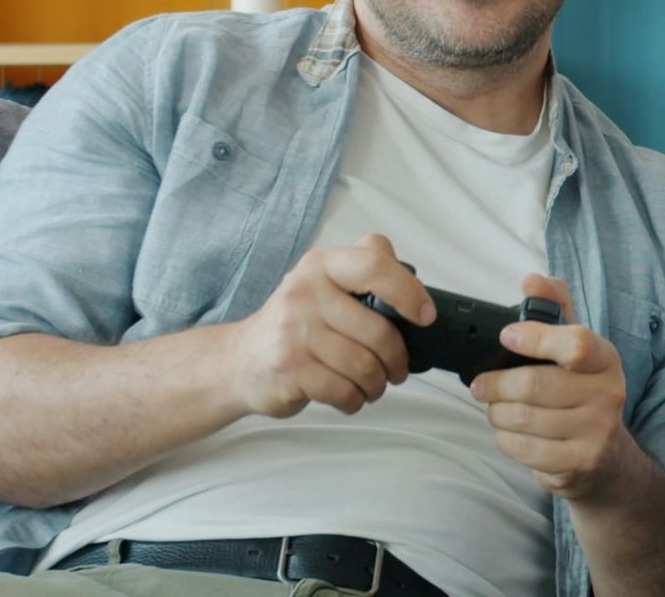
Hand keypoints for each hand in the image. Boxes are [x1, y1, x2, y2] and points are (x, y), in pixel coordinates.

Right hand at [227, 232, 431, 418]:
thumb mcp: (324, 281)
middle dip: (397, 359)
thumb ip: (366, 268)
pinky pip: (343, 390)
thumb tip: (413, 279)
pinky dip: (355, 400)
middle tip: (397, 369)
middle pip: (378, 331)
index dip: (409, 292)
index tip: (425, 316)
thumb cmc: (296, 322)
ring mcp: (294, 332)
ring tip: (373, 385)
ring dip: (377, 384)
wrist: (239, 361)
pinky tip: (350, 396)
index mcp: (322, 265)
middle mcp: (305, 293)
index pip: (374, 265)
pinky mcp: (289, 369)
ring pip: (364, 366)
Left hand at [472, 274, 635, 501]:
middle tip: (481, 385)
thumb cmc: (582, 392)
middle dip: (497, 385)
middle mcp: (608, 394)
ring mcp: (596, 432)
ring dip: (497, 413)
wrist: (608, 458)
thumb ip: (554, 307)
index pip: (576, 344)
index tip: (507, 337)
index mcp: (606, 359)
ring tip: (494, 407)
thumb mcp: (576, 347)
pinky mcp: (578, 463)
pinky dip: (505, 439)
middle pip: (536, 385)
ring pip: (524, 418)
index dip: (536, 339)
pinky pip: (524, 449)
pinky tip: (508, 431)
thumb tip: (532, 280)